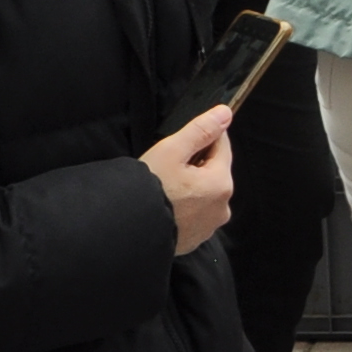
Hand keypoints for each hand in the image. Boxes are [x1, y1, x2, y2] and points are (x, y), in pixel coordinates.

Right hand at [143, 107, 236, 253]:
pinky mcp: (196, 238)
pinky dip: (185, 206)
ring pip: (205, 193)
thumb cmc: (148, 189)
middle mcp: (222, 207)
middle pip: (214, 171)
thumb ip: (200, 130)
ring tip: (165, 184)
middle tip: (168, 164)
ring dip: (191, 185)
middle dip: (196, 163)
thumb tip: (224, 113)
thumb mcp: (171, 151)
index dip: (205, 136)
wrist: (127, 229)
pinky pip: (195, 213)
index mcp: (221, 183)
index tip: (186, 137)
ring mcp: (210, 226)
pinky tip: (166, 203)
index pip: (222, 146)